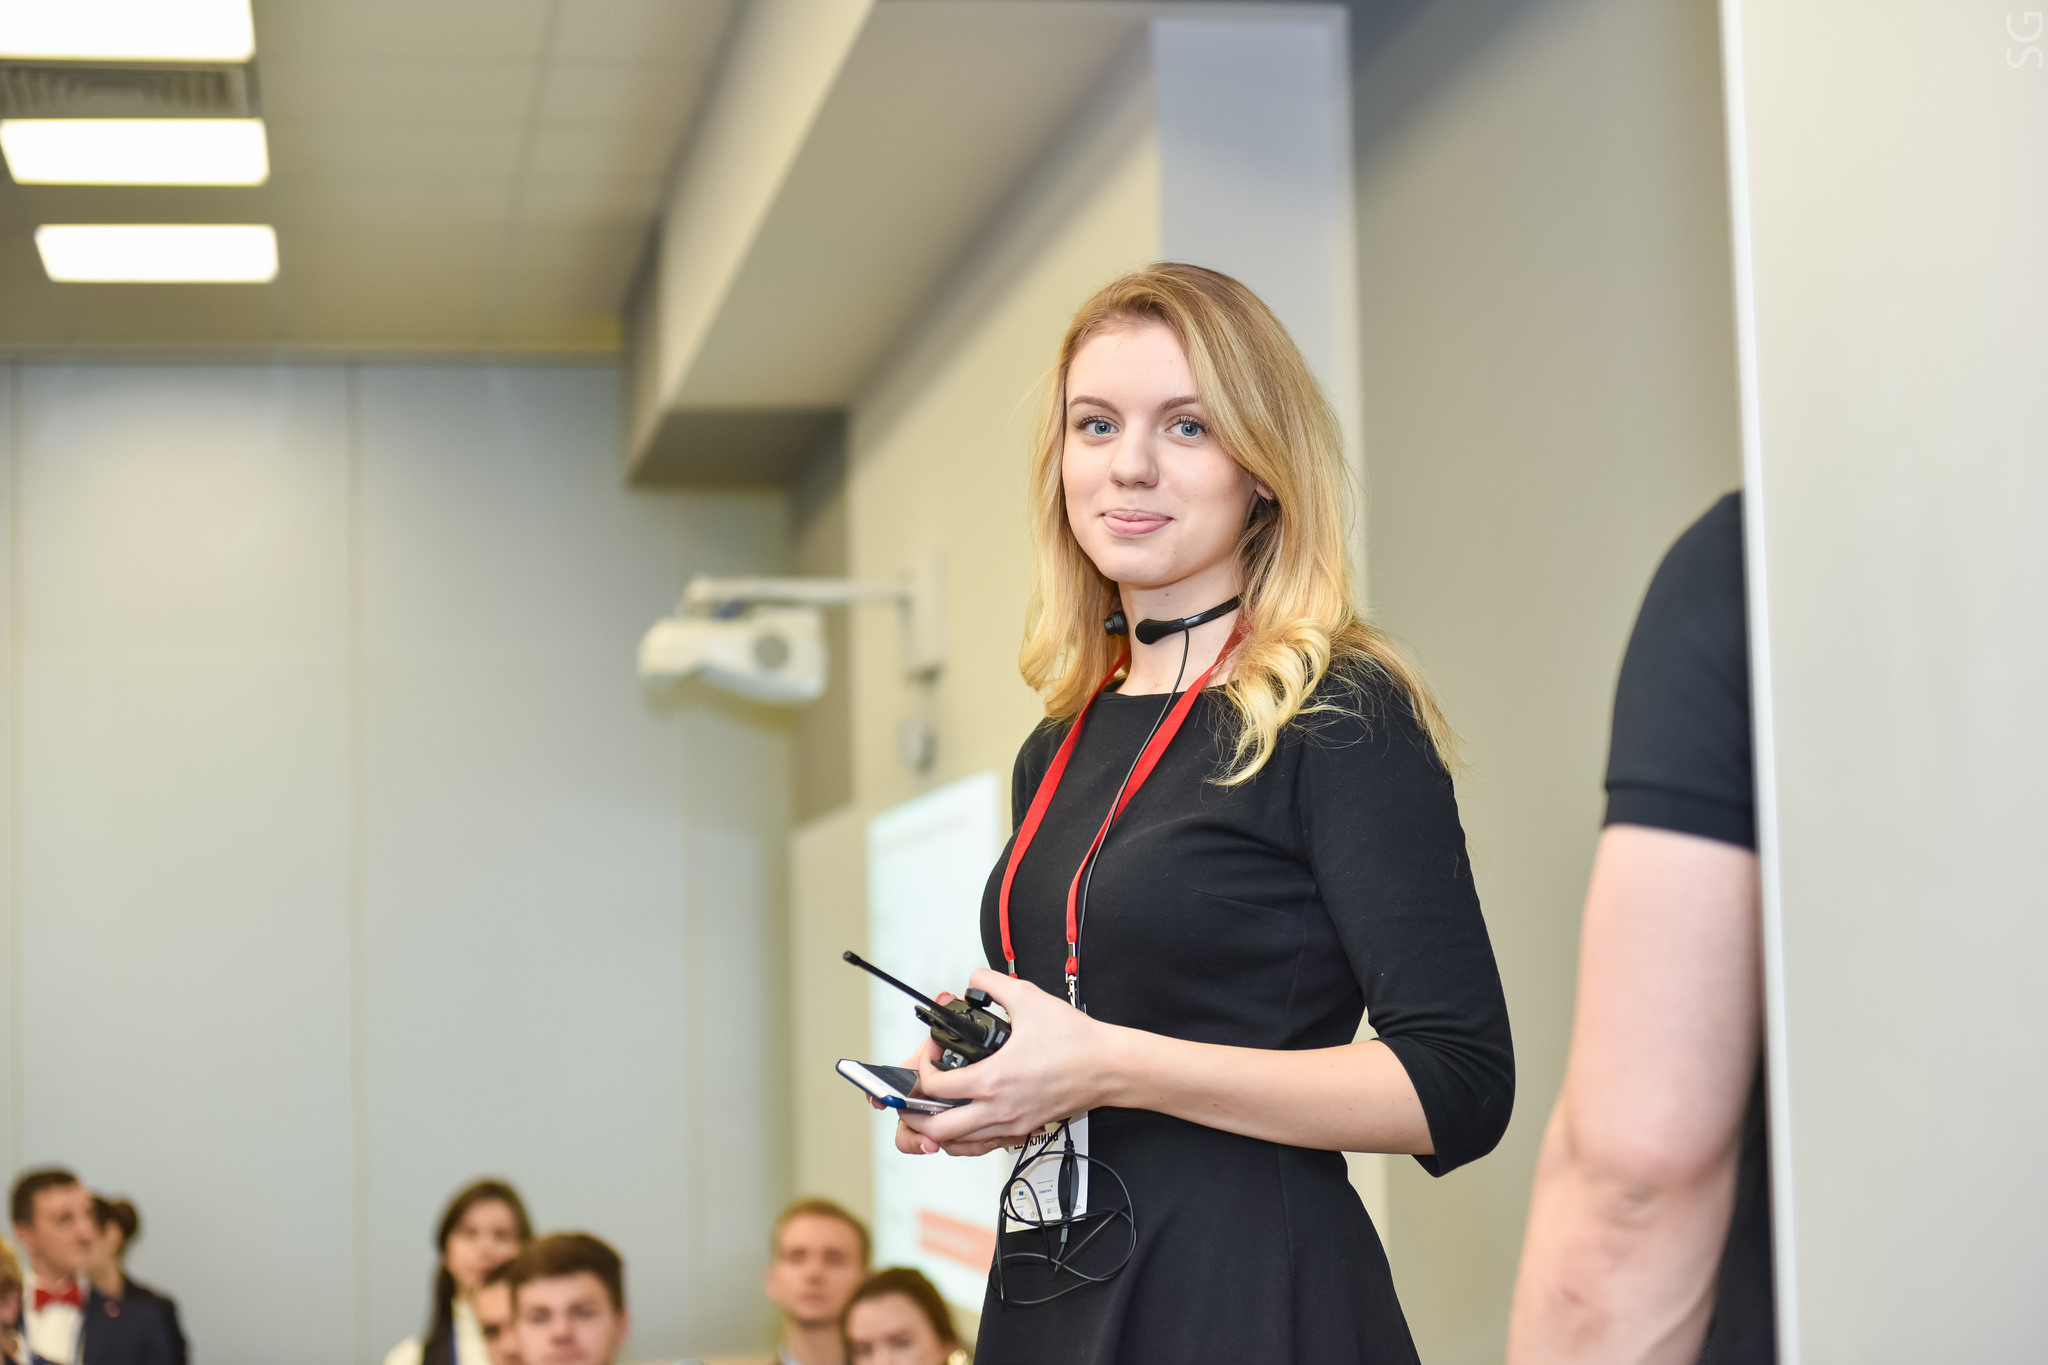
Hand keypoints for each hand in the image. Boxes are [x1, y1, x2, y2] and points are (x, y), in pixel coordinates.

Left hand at [895, 969, 1111, 1156]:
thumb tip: (975, 979)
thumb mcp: (1028, 998)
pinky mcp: (1025, 1129)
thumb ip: (993, 983)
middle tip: (914, 1095)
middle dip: (916, 1113)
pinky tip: (968, 1115)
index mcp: (993, 1079)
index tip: (931, 1053)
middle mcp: (999, 1108)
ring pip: (960, 1143)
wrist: (1107, 1066)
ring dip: (939, 1128)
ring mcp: (1012, 1124)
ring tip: (934, 1107)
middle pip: (937, 1129)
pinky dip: (967, 1136)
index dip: (923, 1068)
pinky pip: (985, 1144)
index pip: (935, 1087)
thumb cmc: (1075, 1041)